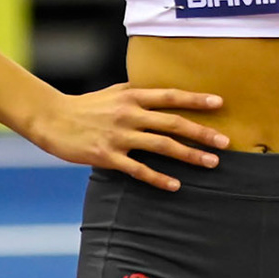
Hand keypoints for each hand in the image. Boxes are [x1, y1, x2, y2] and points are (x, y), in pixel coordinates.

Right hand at [27, 83, 229, 191]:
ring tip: (211, 163)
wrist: (53, 119)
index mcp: (132, 95)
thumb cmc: (87, 106)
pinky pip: (138, 169)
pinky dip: (159, 178)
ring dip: (189, 155)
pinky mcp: (107, 156)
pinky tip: (176, 185)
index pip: (170, 96)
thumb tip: (164, 92)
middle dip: (202, 132)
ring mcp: (119, 135)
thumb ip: (139, 92)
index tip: (220, 103)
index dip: (196, 99)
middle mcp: (129, 114)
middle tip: (225, 142)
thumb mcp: (114, 92)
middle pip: (173, 123)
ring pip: (161, 146)